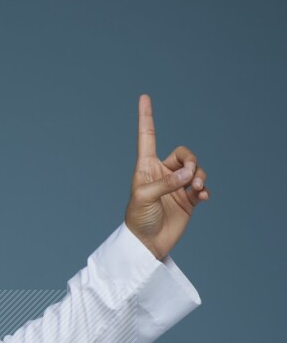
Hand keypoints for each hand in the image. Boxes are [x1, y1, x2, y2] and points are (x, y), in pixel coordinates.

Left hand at [124, 94, 210, 260]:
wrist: (146, 245)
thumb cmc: (137, 220)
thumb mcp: (144, 198)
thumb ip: (167, 183)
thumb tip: (190, 174)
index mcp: (146, 167)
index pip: (147, 137)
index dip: (146, 117)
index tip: (144, 97)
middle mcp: (162, 173)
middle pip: (183, 153)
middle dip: (191, 160)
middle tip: (190, 176)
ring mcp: (176, 186)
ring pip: (195, 169)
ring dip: (200, 176)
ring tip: (197, 188)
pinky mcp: (187, 200)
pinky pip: (201, 187)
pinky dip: (204, 189)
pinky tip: (202, 196)